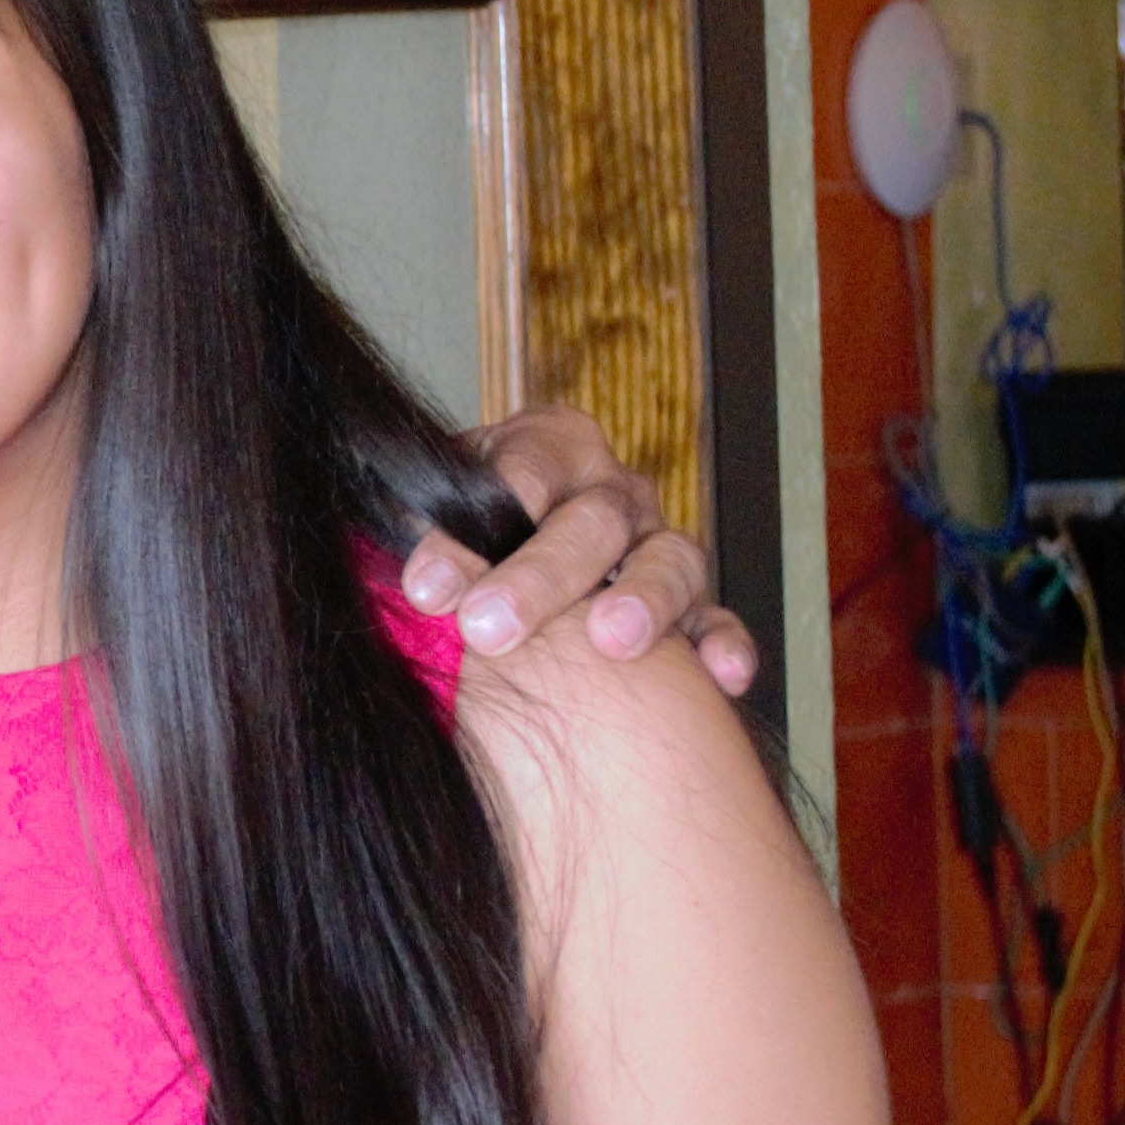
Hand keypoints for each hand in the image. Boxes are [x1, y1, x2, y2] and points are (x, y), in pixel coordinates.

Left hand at [402, 407, 758, 696]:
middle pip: (592, 520)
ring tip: (612, 642)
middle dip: (539, 576)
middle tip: (487, 629)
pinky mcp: (690, 604)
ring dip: (644, 599)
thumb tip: (402, 583)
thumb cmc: (464, 534)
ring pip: (669, 559)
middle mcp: (612, 491)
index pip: (519, 474)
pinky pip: (718, 619)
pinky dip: (722, 643)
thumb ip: (419, 537)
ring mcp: (657, 544)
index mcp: (548, 447)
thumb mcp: (432, 517)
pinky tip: (721, 676)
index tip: (425, 588)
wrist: (508, 555)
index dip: (472, 532)